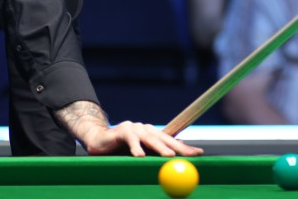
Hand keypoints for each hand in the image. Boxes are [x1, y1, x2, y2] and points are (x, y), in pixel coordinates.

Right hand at [54, 100, 202, 157]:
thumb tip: (173, 169)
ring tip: (169, 157)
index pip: (172, 141)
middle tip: (189, 155)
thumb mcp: (140, 155)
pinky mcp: (122, 131)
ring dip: (160, 148)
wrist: (98, 140)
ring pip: (151, 139)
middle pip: (165, 138)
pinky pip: (131, 140)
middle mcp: (146, 129)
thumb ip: (153, 160)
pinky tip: (140, 156)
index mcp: (152, 135)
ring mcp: (134, 128)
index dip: (185, 147)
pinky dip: (136, 149)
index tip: (199, 153)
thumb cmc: (120, 151)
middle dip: (178, 147)